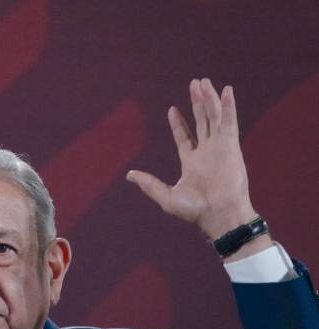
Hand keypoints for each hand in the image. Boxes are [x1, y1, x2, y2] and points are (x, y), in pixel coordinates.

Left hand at [127, 78, 265, 248]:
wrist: (218, 214)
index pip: (185, 137)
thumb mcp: (166, 196)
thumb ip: (149, 184)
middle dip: (197, 103)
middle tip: (194, 84)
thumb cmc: (194, 210)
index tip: (172, 110)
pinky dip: (228, 106)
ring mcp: (219, 148)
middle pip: (201, 122)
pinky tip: (225, 90)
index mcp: (192, 163)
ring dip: (209, 99)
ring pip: (214, 117)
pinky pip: (229, 121)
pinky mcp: (231, 146)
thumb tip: (129, 175)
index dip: (179, 123)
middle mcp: (207, 152)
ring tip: (203, 82)